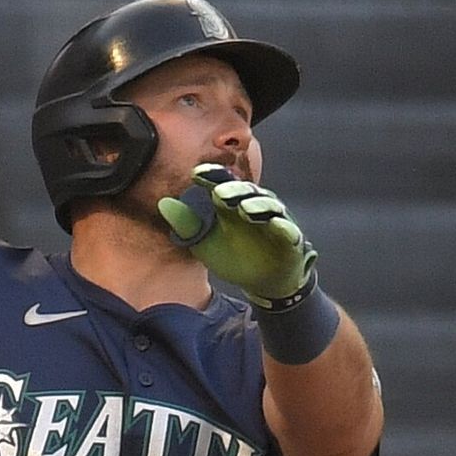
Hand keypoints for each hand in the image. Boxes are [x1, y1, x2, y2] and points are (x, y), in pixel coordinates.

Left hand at [157, 164, 316, 305]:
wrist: (262, 281)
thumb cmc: (233, 255)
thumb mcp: (205, 242)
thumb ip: (186, 224)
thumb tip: (163, 203)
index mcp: (233, 203)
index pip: (222, 184)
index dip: (212, 177)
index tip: (196, 174)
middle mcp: (255, 205)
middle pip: (246, 191)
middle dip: (234, 190)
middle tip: (219, 192)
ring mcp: (275, 221)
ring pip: (269, 207)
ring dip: (259, 205)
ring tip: (245, 208)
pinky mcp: (291, 239)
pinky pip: (289, 231)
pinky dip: (284, 227)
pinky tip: (277, 225)